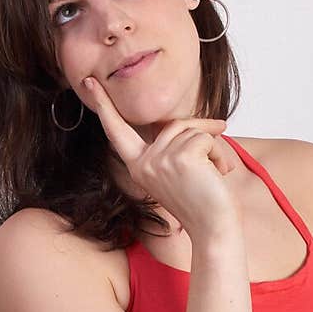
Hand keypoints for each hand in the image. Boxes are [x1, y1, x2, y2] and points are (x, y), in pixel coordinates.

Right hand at [81, 77, 238, 236]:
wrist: (213, 230)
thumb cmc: (202, 203)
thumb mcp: (178, 171)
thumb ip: (172, 147)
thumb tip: (191, 123)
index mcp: (138, 166)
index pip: (117, 130)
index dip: (103, 104)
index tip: (89, 81)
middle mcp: (144, 163)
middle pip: (173, 125)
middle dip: (202, 126)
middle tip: (223, 127)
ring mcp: (160, 160)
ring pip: (193, 131)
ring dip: (214, 147)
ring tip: (218, 171)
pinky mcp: (181, 158)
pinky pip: (205, 138)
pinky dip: (219, 152)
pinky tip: (219, 173)